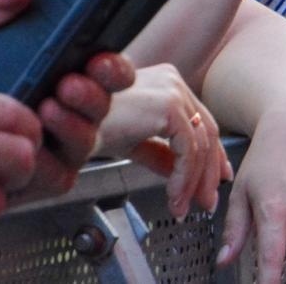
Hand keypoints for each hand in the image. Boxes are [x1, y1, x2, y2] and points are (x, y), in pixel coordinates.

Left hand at [0, 0, 135, 199]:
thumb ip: (2, 4)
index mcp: (77, 72)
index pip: (113, 70)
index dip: (115, 65)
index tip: (100, 57)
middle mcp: (80, 110)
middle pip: (107, 105)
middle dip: (93, 95)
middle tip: (69, 83)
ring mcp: (66, 146)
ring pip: (87, 140)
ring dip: (71, 125)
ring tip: (46, 108)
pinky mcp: (47, 178)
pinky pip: (58, 174)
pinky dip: (45, 161)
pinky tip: (28, 146)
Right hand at [99, 64, 230, 218]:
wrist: (68, 122)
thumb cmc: (90, 125)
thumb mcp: (133, 140)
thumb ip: (160, 153)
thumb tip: (181, 174)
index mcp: (166, 82)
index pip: (201, 120)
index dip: (212, 153)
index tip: (217, 178)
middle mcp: (172, 81)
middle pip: (206, 131)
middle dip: (208, 172)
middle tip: (206, 200)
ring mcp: (172, 91)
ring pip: (200, 143)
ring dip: (194, 182)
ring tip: (183, 205)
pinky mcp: (168, 107)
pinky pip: (187, 150)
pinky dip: (184, 178)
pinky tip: (174, 195)